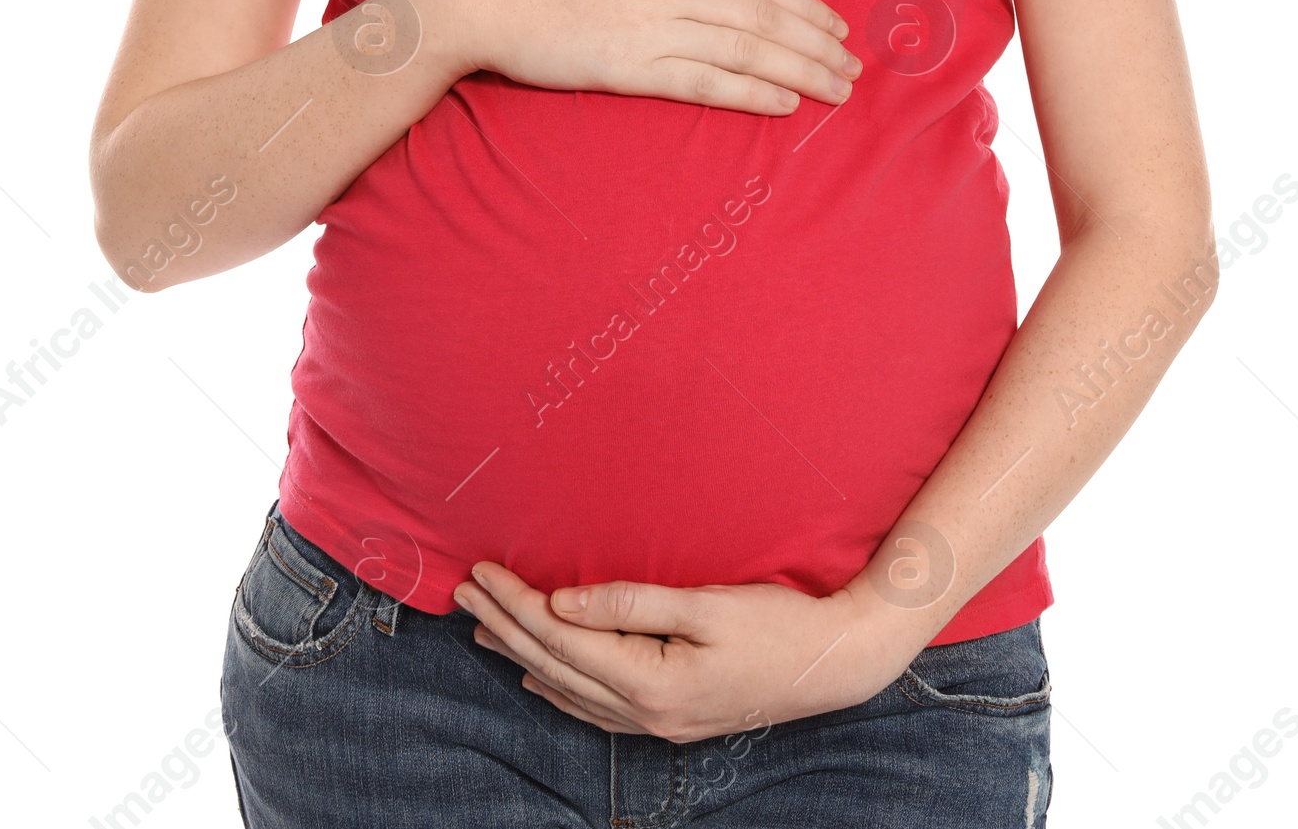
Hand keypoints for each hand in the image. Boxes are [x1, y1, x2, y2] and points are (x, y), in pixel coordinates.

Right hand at [440, 0, 859, 116]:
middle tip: (854, 68)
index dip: (805, 5)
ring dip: (799, 70)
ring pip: (744, 49)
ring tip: (836, 90)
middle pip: (762, 17)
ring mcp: (651, 28)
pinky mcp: (629, 69)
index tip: (839, 27)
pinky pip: (703, 82)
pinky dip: (749, 92)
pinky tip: (784, 103)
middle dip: (816, 43)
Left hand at [452, 564, 920, 741]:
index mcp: (651, 682)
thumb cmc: (776, 625)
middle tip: (463, 595)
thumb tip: (565, 601)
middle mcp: (647, 714)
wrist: (835, 664)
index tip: (481, 573)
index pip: (562, 640)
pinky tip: (541, 679)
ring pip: (570, 692)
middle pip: (556, 668)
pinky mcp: (673, 720)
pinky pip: (598, 710)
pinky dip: (561, 691)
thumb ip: (631, 602)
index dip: (516, 605)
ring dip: (523, 658)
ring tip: (482, 634)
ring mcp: (660, 724)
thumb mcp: (706, 605)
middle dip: (505, 628)